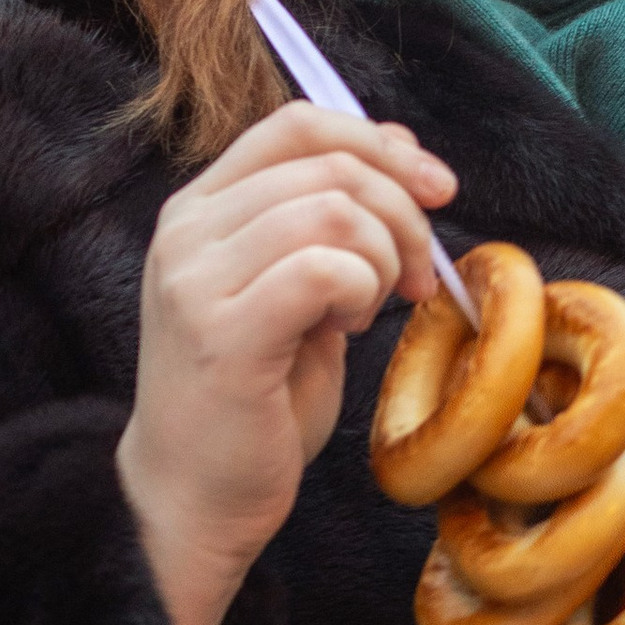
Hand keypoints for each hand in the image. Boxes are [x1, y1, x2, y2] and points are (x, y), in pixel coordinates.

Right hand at [116, 103, 457, 624]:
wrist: (195, 499)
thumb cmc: (256, 400)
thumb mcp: (301, 289)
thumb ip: (333, 218)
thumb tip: (398, 144)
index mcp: (200, 208)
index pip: (297, 125)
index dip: (380, 143)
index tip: (438, 188)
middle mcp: (186, 231)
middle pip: (328, 165)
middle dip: (403, 213)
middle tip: (418, 278)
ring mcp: (194, 278)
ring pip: (333, 210)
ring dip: (383, 258)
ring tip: (368, 312)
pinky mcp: (221, 331)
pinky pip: (325, 268)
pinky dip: (361, 292)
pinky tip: (347, 330)